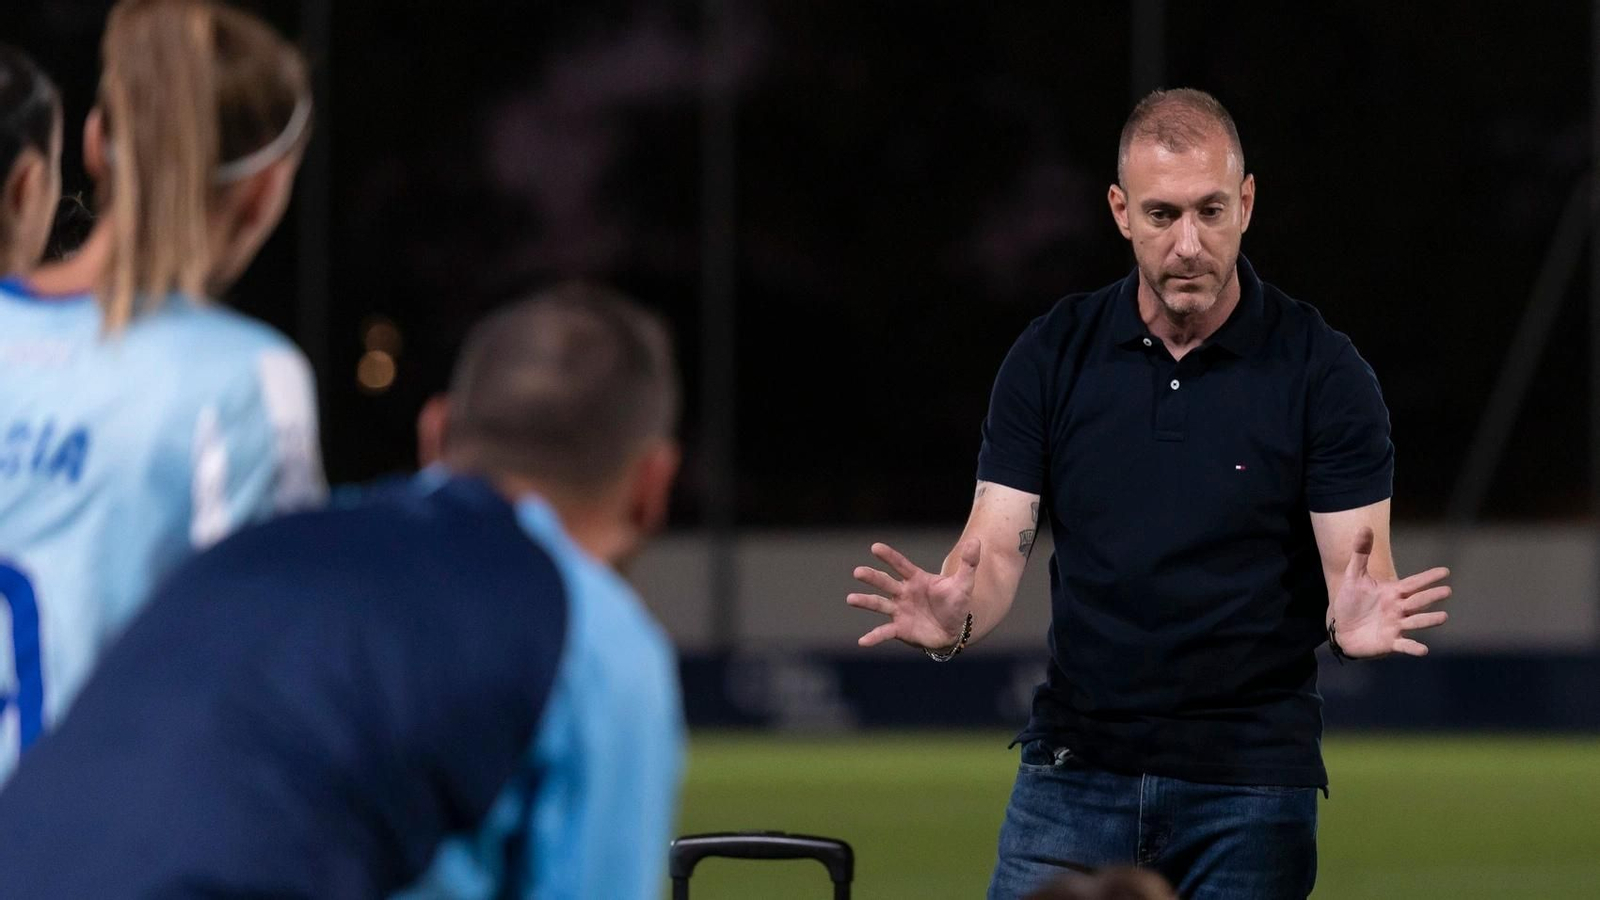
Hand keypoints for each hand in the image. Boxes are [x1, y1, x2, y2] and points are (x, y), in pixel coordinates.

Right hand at [846, 540, 979, 649]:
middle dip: (872, 577)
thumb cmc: (956, 603)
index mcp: (917, 579)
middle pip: (885, 582)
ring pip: (879, 604)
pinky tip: (862, 641)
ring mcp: (899, 611)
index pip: (901, 565)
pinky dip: (873, 637)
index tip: (875, 547)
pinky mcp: (899, 629)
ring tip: (851, 599)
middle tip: (858, 572)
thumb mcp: (965, 583)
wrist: (954, 629)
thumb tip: (977, 540)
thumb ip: (969, 563)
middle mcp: (904, 593)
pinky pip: (884, 632)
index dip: (889, 557)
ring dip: (865, 602)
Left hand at [1329, 526, 1450, 657]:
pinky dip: (1414, 648)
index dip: (1428, 577)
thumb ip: (1361, 553)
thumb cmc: (1350, 602)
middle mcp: (1398, 609)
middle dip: (1431, 596)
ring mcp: (1396, 626)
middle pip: (1418, 601)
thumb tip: (1365, 527)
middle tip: (1447, 591)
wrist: (1341, 629)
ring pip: (1416, 622)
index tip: (1445, 571)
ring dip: (1429, 620)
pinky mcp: (1390, 643)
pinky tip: (1423, 649)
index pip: (1414, 583)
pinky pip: (1405, 645)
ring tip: (1444, 617)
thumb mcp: (1354, 576)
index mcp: (1393, 592)